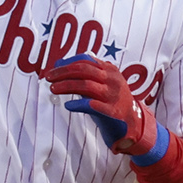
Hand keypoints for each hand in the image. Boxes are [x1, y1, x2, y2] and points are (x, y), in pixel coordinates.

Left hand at [48, 54, 163, 159]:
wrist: (133, 122)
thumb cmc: (112, 102)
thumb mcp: (102, 84)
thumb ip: (85, 76)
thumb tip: (60, 66)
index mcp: (109, 70)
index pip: (86, 60)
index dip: (68, 62)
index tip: (54, 67)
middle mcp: (112, 79)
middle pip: (83, 70)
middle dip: (63, 72)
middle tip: (49, 77)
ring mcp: (113, 95)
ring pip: (86, 85)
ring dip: (67, 86)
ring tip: (54, 89)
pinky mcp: (112, 111)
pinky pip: (92, 105)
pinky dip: (78, 104)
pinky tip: (68, 106)